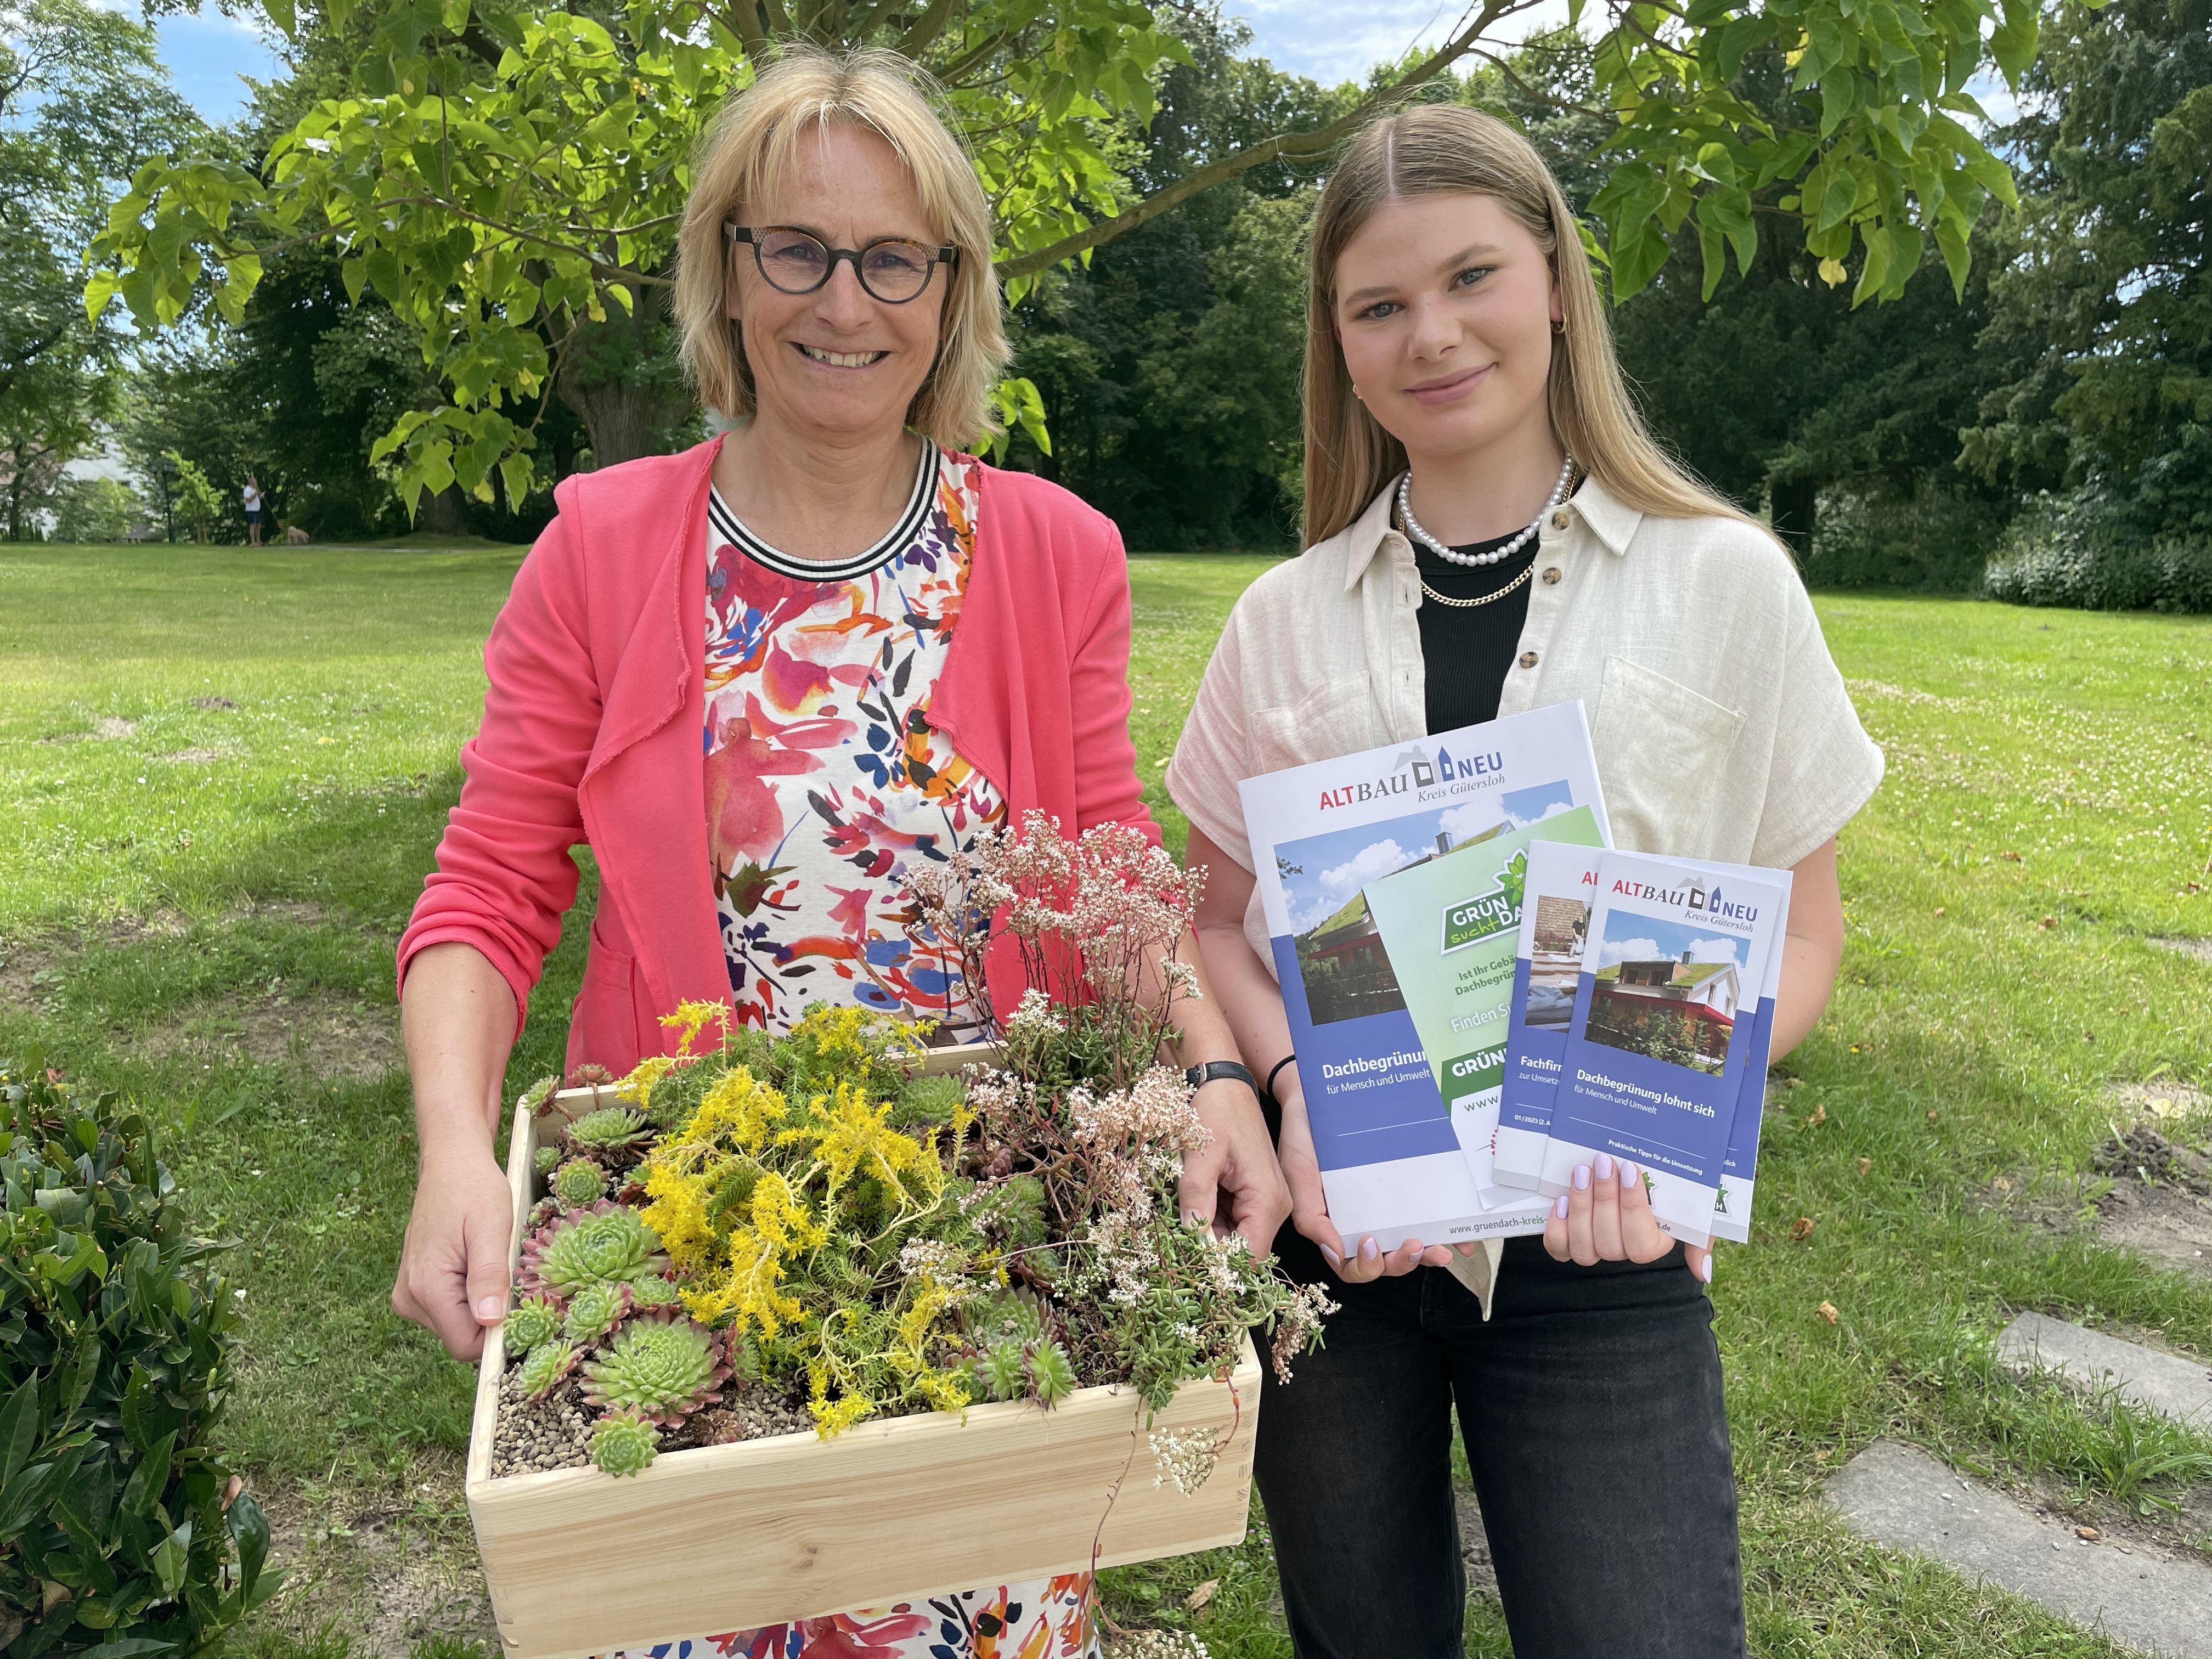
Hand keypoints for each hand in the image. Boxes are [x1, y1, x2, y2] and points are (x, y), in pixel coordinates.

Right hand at [392, 1141, 514, 1360]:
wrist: (451, 1162)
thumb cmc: (474, 1188)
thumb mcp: (491, 1227)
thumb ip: (489, 1274)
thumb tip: (490, 1321)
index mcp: (426, 1288)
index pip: (466, 1345)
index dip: (498, 1334)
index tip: (521, 1302)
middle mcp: (409, 1299)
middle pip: (462, 1336)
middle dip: (490, 1313)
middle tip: (507, 1271)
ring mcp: (409, 1294)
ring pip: (458, 1324)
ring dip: (481, 1301)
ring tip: (488, 1260)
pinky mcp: (416, 1287)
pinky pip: (450, 1309)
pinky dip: (470, 1293)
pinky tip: (476, 1261)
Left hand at [1180, 1079, 1291, 1255]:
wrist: (1223, 1081)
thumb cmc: (1216, 1112)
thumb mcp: (1201, 1156)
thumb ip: (1196, 1200)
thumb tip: (1191, 1240)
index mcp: (1268, 1199)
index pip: (1248, 1256)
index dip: (1219, 1268)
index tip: (1186, 1266)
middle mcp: (1275, 1204)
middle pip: (1242, 1249)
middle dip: (1209, 1251)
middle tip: (1173, 1244)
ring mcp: (1265, 1199)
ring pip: (1234, 1236)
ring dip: (1206, 1234)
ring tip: (1178, 1219)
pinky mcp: (1253, 1193)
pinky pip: (1231, 1219)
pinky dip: (1209, 1218)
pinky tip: (1189, 1204)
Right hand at [1275, 1073, 1459, 1282]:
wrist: (1316, 1100)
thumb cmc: (1301, 1140)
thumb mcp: (1298, 1176)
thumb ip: (1312, 1217)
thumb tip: (1337, 1252)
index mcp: (1333, 1227)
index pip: (1350, 1264)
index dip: (1364, 1266)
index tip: (1370, 1244)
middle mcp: (1362, 1223)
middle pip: (1384, 1261)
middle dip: (1401, 1262)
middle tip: (1416, 1247)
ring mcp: (1385, 1208)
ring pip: (1407, 1244)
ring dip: (1427, 1254)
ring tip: (1443, 1251)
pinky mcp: (1404, 1189)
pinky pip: (1425, 1214)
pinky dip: (1445, 1230)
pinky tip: (1460, 1236)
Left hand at [1542, 1152, 1713, 1284]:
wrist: (1630, 1163)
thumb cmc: (1667, 1186)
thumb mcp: (1693, 1207)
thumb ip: (1700, 1238)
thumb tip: (1702, 1274)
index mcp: (1653, 1244)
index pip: (1642, 1246)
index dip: (1633, 1209)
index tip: (1630, 1170)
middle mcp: (1622, 1250)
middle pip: (1610, 1244)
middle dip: (1604, 1200)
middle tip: (1603, 1162)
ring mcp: (1594, 1246)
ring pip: (1584, 1247)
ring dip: (1582, 1207)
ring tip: (1582, 1172)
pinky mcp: (1568, 1239)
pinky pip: (1559, 1248)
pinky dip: (1558, 1228)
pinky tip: (1562, 1201)